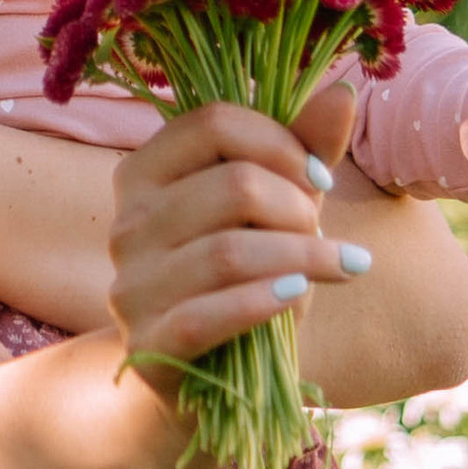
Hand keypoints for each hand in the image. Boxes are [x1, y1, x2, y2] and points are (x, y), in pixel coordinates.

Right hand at [106, 86, 368, 378]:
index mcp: (144, 173)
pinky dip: (264, 301)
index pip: (212, 123)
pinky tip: (297, 297)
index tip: (319, 176)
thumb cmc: (241, 277)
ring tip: (337, 267)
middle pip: (232, 185)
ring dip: (301, 257)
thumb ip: (300, 151)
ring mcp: (129, 287)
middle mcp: (125, 225)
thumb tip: (342, 92)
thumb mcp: (273, 210)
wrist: (203, 376)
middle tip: (323, 232)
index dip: (280, 141)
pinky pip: (210, 315)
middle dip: (297, 207)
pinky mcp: (146, 345)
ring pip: (228, 252)